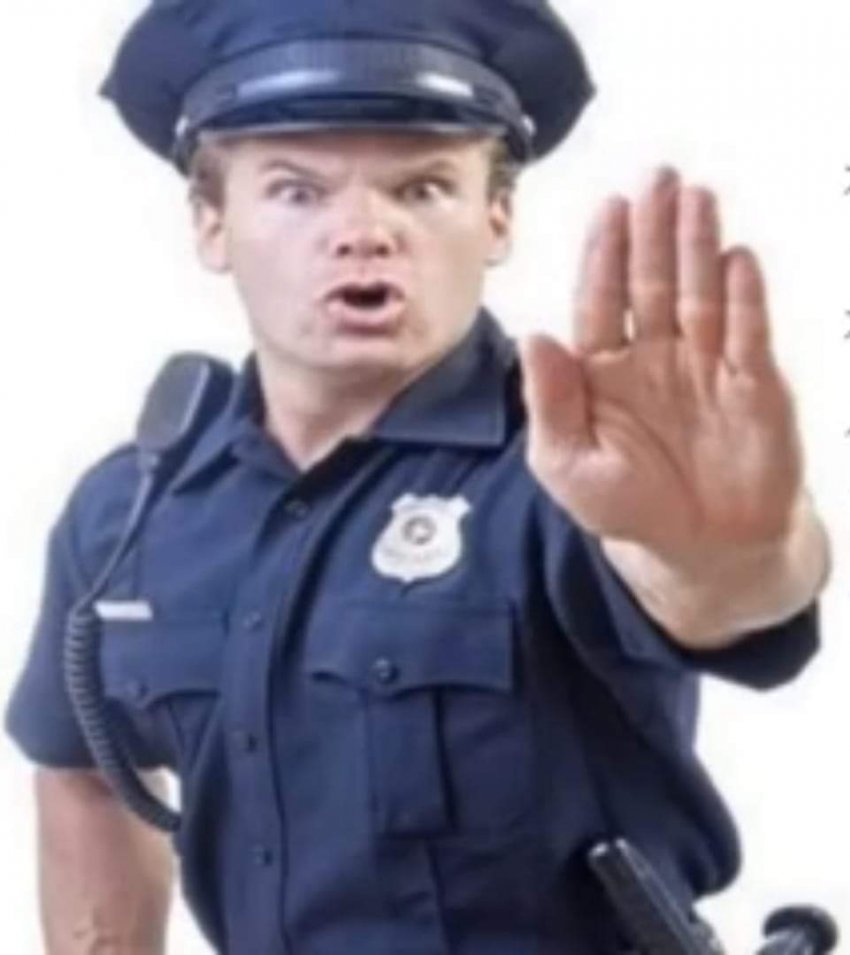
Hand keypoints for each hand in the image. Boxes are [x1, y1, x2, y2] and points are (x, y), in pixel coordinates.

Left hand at [520, 167, 803, 568]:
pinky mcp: (753, 382)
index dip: (605, 254)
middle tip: (657, 178)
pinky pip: (748, 331)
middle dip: (654, 232)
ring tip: (696, 197)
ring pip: (700, 293)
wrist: (703, 549)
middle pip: (652, 282)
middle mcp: (653, 356)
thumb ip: (551, 402)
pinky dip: (743, 297)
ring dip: (698, 246)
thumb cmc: (628, 508)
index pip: (601, 301)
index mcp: (603, 371)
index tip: (609, 207)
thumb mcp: (569, 466)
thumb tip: (533, 334)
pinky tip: (736, 258)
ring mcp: (705, 364)